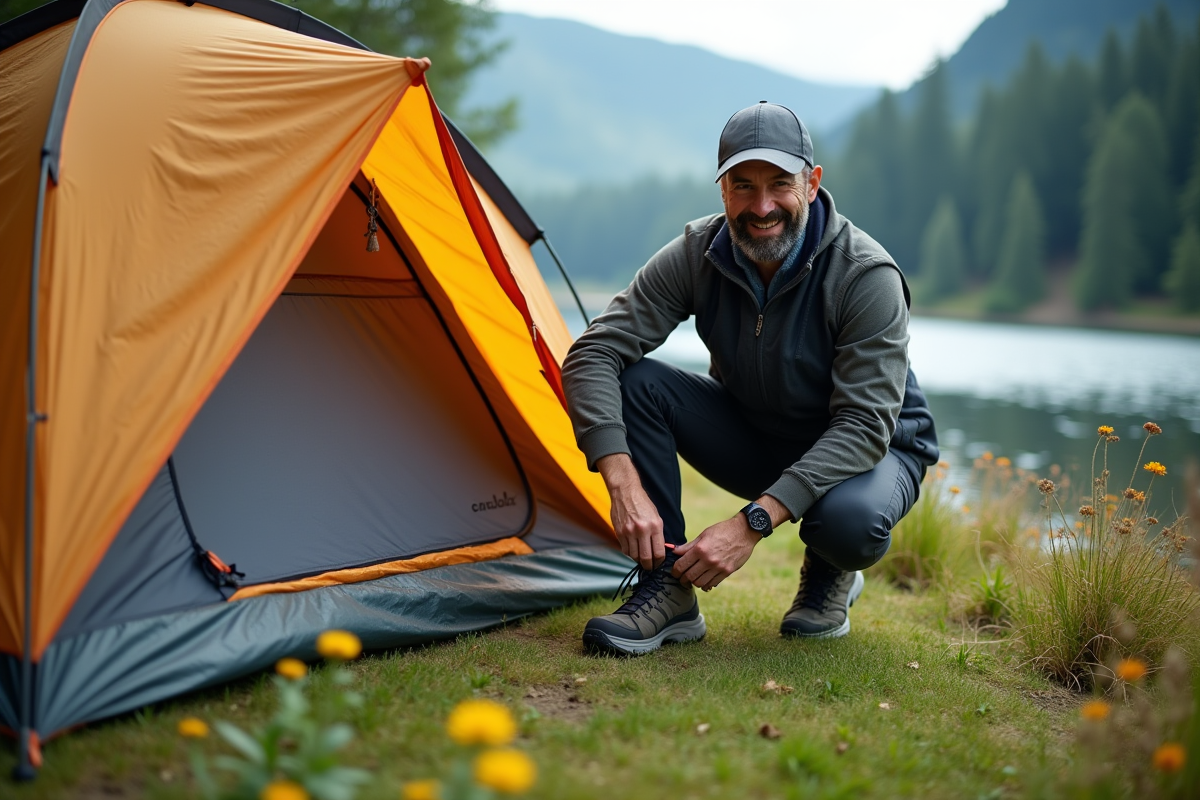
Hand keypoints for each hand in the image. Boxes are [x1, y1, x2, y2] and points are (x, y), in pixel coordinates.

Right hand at [597, 454, 663, 569]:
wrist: (625, 492)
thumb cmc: (643, 504)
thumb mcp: (657, 518)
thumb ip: (658, 535)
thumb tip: (659, 551)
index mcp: (655, 526)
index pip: (659, 552)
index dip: (659, 562)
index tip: (658, 564)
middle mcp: (642, 530)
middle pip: (646, 558)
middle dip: (649, 566)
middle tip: (650, 567)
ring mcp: (629, 532)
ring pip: (634, 556)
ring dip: (638, 560)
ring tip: (641, 558)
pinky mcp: (619, 532)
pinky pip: (625, 550)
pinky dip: (630, 553)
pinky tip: (633, 550)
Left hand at [671, 515, 758, 590]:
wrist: (744, 532)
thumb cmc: (722, 531)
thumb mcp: (704, 535)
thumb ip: (688, 546)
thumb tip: (673, 551)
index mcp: (700, 549)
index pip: (681, 566)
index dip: (675, 571)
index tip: (675, 572)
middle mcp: (708, 560)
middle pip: (689, 577)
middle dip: (683, 579)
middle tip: (682, 577)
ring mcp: (718, 567)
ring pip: (700, 583)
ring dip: (694, 582)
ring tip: (694, 578)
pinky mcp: (727, 572)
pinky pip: (712, 584)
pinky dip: (706, 584)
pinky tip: (705, 579)